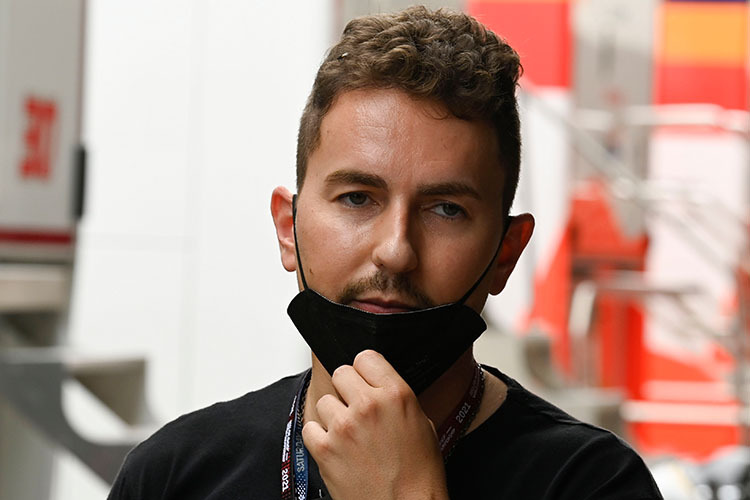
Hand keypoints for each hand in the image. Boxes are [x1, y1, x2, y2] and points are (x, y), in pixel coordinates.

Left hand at [302, 350, 449, 499]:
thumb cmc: (420, 475)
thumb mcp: (422, 424)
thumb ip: (397, 398)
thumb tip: (379, 387)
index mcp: (396, 394)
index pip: (366, 357)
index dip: (365, 370)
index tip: (365, 380)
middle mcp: (368, 405)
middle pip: (341, 373)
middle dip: (347, 390)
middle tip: (356, 408)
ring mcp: (344, 426)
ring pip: (324, 401)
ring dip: (333, 415)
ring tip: (349, 434)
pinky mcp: (325, 449)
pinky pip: (310, 427)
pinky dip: (319, 437)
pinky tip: (336, 447)